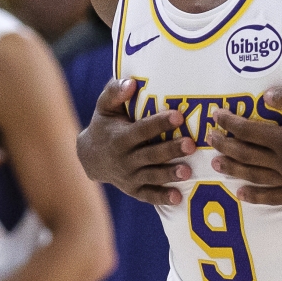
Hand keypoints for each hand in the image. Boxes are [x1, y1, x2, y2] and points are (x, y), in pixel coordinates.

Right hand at [76, 79, 195, 205]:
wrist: (90, 158)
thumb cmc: (104, 125)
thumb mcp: (104, 107)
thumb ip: (115, 92)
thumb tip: (131, 83)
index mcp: (120, 137)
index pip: (141, 130)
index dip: (159, 123)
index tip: (178, 116)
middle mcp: (124, 159)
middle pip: (150, 154)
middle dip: (170, 150)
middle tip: (191, 144)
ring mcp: (129, 176)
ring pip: (151, 176)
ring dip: (169, 174)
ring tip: (188, 172)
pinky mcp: (133, 189)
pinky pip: (148, 195)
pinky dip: (161, 197)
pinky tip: (177, 197)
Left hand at [206, 87, 281, 205]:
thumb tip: (264, 96)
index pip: (249, 130)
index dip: (230, 123)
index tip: (215, 117)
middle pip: (246, 154)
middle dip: (225, 145)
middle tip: (209, 139)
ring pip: (255, 176)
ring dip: (233, 170)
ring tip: (215, 165)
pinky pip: (273, 197)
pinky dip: (255, 196)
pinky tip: (241, 194)